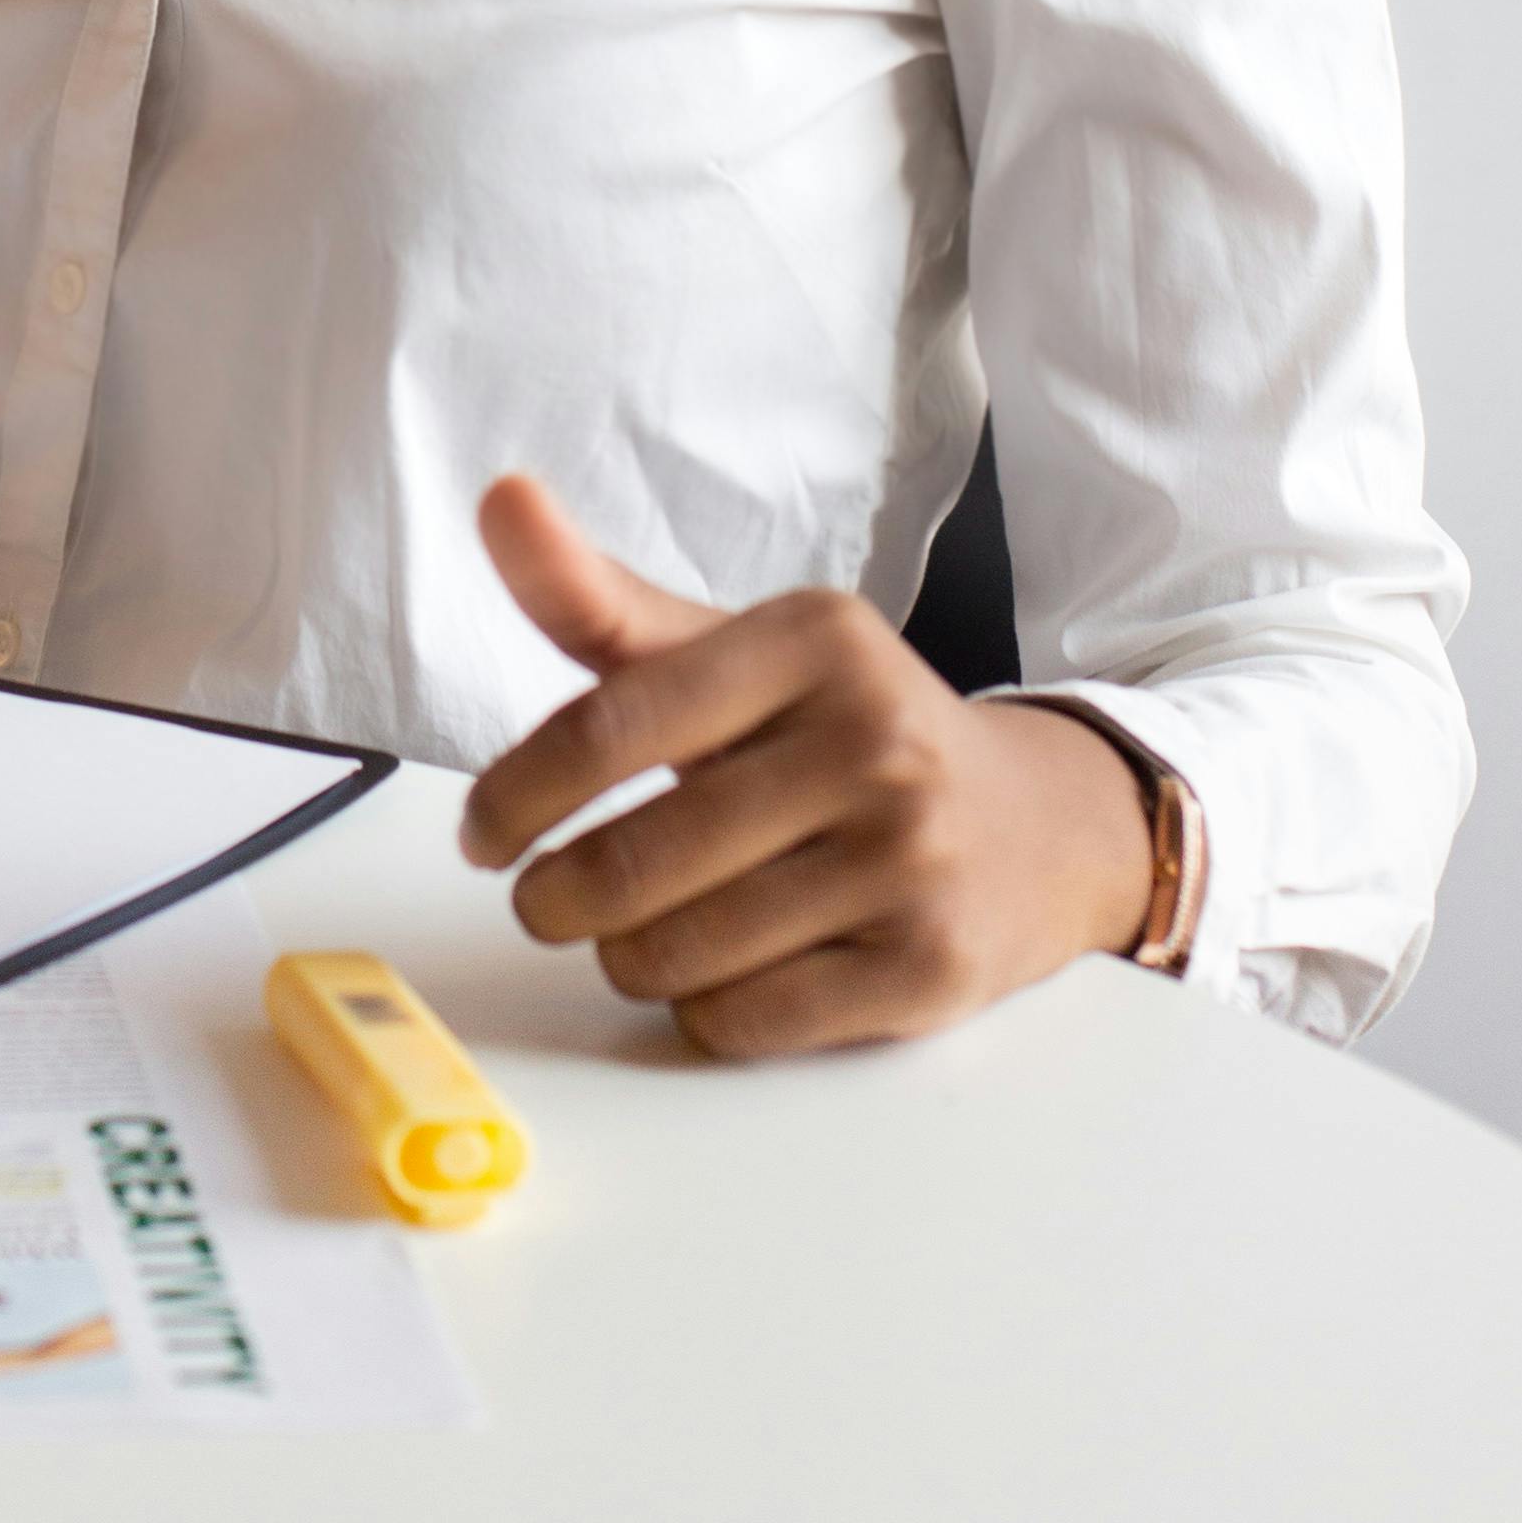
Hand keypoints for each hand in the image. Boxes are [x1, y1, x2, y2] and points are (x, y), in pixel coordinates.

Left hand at [455, 471, 1156, 1055]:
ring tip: (632, 932)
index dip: (514, 794)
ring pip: (679, 953)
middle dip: (556, 898)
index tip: (480, 835)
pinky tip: (710, 975)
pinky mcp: (928, 970)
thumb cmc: (852, 733)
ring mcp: (909, 862)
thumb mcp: (741, 650)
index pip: (607, 727)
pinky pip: (746, 1020)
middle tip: (545, 899)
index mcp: (813, 640)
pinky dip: (696, 1011)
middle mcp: (872, 742)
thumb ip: (605, 598)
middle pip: (633, 862)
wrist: (1041, 826)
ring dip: (623, 957)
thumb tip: (502, 502)